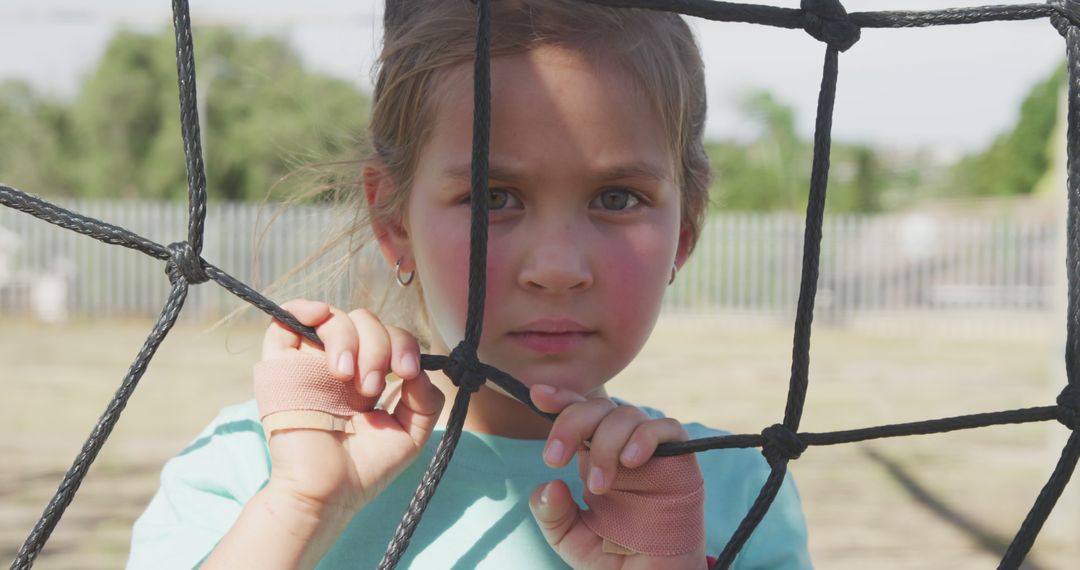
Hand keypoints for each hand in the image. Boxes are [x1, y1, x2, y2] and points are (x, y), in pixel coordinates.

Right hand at [258, 299, 444, 516]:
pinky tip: (319, 319)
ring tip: (347, 378)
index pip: (390, 337)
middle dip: (379, 346)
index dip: (403, 344)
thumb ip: (425, 400)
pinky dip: (305, 309)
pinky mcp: (281, 367)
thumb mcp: (410, 434)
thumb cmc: (364, 469)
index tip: (407, 371)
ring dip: (349, 340)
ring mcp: (311, 363)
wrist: (326, 493)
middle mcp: (342, 364)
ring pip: (333, 318)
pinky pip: (285, 321)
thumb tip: (418, 369)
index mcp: (370, 375)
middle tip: (372, 386)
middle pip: (365, 321)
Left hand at [527, 386, 705, 568]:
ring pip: (628, 415)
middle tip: (554, 460)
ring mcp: (651, 452)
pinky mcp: (681, 462)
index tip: (537, 396)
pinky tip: (631, 462)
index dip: (560, 399)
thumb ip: (551, 513)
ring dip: (606, 443)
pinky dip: (646, 438)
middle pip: (599, 407)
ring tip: (599, 485)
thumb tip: (549, 484)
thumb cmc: (613, 557)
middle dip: (571, 423)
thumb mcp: (568, 537)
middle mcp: (621, 447)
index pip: (579, 414)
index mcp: (593, 456)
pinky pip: (668, 430)